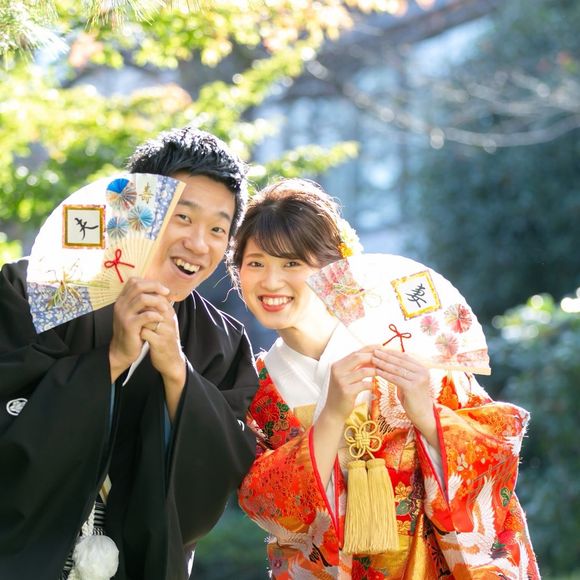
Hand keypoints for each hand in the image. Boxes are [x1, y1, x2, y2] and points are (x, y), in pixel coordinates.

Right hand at [109, 277, 169, 380]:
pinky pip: (145, 315)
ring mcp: (123, 314)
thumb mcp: (136, 313)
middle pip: (138, 286)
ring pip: (142, 299)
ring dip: (157, 301)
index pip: (134, 281)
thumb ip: (143, 302)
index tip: (162, 289)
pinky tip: (160, 319)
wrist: (122, 350)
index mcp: (122, 299)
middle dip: (155, 287)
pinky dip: (155, 315)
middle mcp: (121, 304)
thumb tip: (161, 290)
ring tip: (165, 308)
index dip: (150, 282)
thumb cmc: (133, 331)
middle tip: (166, 293)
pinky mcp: (129, 325)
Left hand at [140, 302, 185, 421]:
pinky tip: (137, 335)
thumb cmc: (164, 339)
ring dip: (138, 320)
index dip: (143, 298)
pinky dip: (138, 333)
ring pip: (147, 318)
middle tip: (132, 314)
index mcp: (170, 313)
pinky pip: (145, 332)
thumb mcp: (164, 322)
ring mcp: (166, 331)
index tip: (134, 304)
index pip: (157, 296)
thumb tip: (144, 294)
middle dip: (139, 309)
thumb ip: (157, 309)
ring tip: (135, 324)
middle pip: (152, 305)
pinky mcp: (160, 343)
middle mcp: (170, 320)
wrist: (171, 361)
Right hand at [325, 345, 377, 421]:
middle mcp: (337, 370)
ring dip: (375, 371)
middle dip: (374, 357)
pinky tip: (375, 388)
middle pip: (358, 357)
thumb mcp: (348, 378)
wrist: (333, 412)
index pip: (355, 352)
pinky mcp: (346, 391)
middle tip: (386, 358)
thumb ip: (357, 367)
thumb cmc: (343, 394)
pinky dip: (372, 385)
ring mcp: (341, 380)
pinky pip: (364, 384)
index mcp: (337, 365)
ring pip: (363, 371)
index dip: (369, 348)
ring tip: (384, 373)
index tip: (381, 346)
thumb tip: (373, 356)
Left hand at [372, 349, 437, 445]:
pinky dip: (384, 374)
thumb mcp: (409, 382)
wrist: (423, 415)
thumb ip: (402, 372)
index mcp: (422, 368)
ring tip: (372, 359)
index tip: (380, 349)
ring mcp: (418, 379)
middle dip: (385, 355)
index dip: (391, 352)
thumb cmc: (413, 399)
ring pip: (396, 368)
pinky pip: (395, 378)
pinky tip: (376, 371)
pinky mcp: (412, 387)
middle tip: (374, 351)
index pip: (404, 356)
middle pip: (400, 361)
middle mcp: (422, 371)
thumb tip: (388, 360)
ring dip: (383, 363)